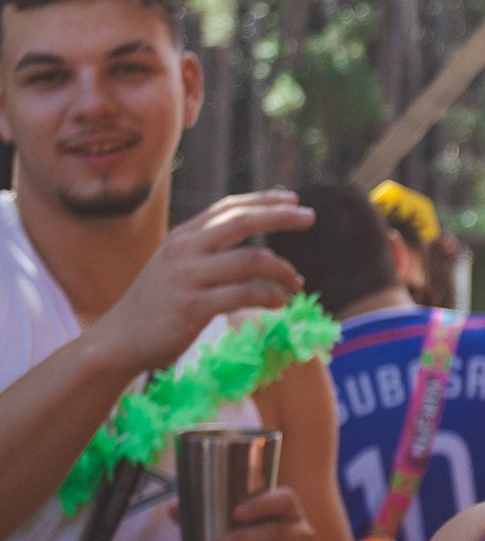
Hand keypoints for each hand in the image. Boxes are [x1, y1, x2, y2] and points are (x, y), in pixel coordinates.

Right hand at [91, 191, 313, 374]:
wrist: (118, 341)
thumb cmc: (155, 305)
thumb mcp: (174, 266)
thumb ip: (205, 251)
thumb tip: (250, 245)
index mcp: (182, 236)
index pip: (228, 206)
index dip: (263, 200)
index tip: (293, 199)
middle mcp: (184, 249)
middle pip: (242, 221)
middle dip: (281, 216)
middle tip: (310, 217)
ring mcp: (187, 277)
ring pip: (250, 260)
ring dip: (282, 271)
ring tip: (296, 284)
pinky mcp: (193, 306)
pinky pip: (245, 294)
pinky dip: (270, 297)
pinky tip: (280, 303)